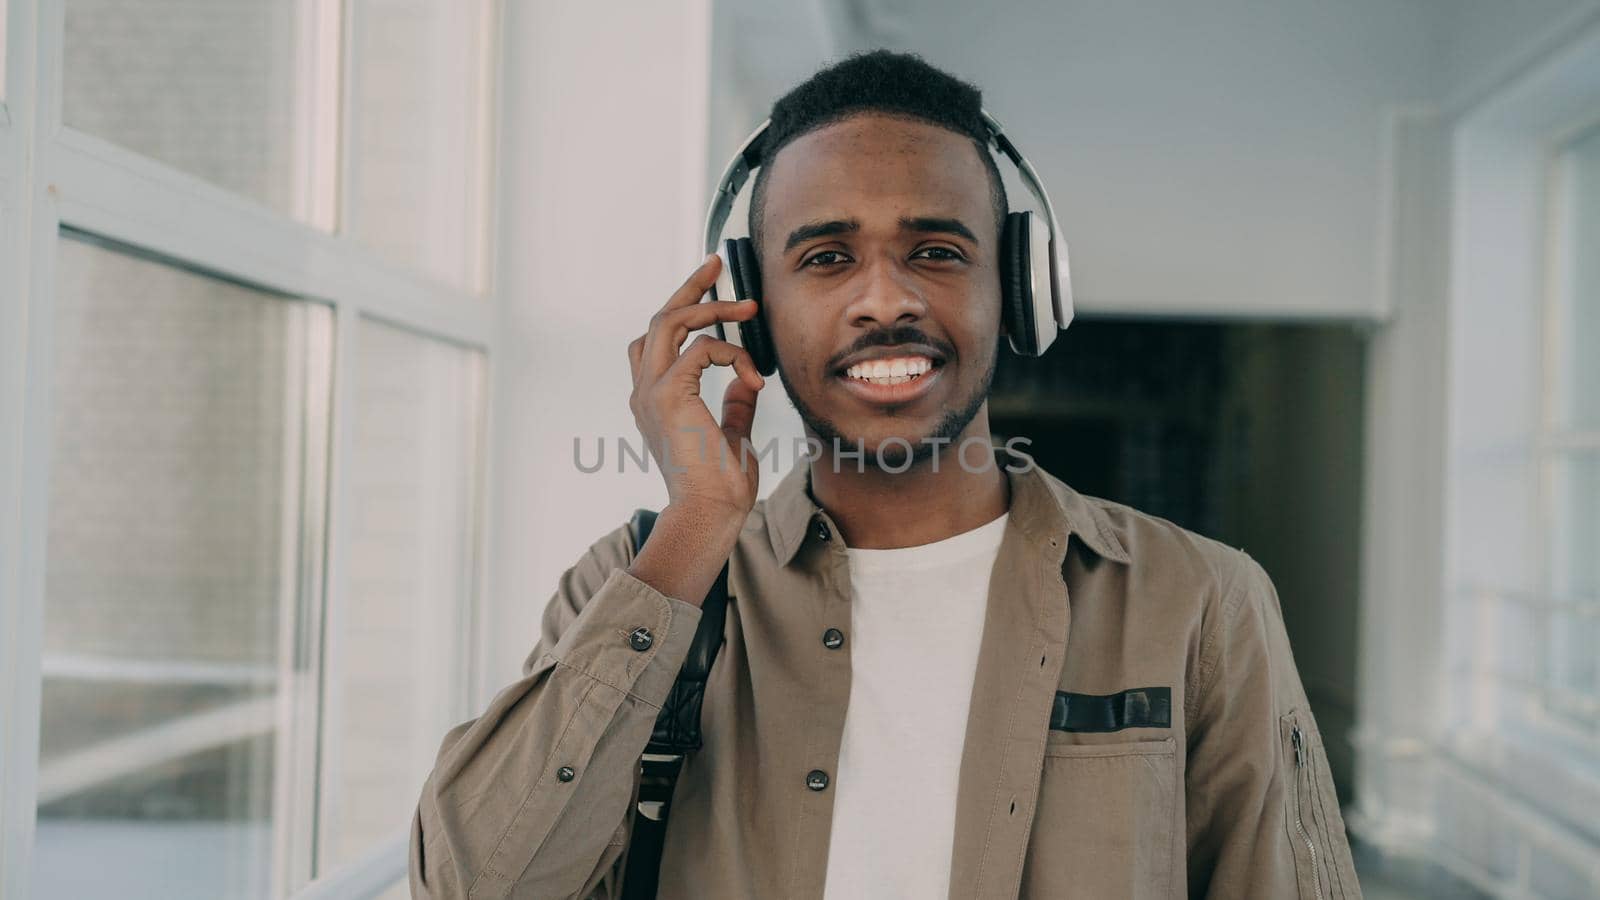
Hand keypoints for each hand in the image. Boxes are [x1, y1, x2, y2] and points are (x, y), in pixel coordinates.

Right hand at [627, 253, 766, 520]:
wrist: (710, 516)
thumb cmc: (720, 486)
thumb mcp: (732, 435)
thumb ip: (734, 404)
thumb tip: (746, 380)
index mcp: (655, 400)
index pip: (658, 340)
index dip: (682, 308)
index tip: (713, 286)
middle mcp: (645, 392)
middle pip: (659, 319)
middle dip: (690, 287)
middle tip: (718, 263)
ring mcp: (651, 393)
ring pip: (669, 322)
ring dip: (709, 306)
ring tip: (746, 306)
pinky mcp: (668, 397)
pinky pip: (699, 349)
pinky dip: (730, 353)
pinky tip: (753, 376)